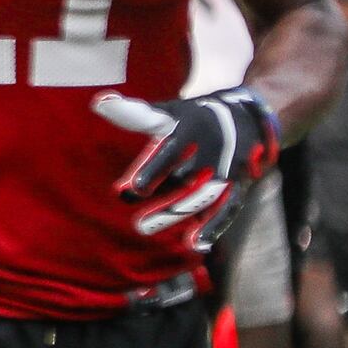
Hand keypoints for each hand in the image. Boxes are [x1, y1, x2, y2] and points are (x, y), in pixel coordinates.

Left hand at [95, 87, 279, 247]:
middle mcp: (213, 149)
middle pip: (187, 180)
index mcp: (190, 127)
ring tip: (149, 230)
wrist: (247, 118)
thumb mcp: (169, 111)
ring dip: (178, 215)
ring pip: (206, 197)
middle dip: (164, 204)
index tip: (132, 189)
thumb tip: (99, 103)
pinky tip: (196, 244)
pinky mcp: (240, 184)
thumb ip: (136, 115)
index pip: (170, 150)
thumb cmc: (192, 118)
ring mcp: (228, 168)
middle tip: (138, 225)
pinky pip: (229, 207)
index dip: (152, 170)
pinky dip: (215, 226)